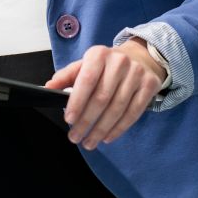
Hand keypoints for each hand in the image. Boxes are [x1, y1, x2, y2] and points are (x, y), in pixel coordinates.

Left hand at [43, 40, 165, 149]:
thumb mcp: (86, 64)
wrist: (140, 57)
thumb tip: (48, 88)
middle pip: (101, 98)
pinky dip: (119, 129)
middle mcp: (119, 62)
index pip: (87, 80)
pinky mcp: (150, 86)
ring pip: (117, 109)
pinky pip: (133, 113)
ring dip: (101, 130)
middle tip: (75, 137)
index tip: (69, 120)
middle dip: (87, 121)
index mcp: (99, 54)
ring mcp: (137, 74)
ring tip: (89, 142)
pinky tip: (107, 137)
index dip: (77, 102)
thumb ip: (67, 76)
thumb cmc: (106, 65)